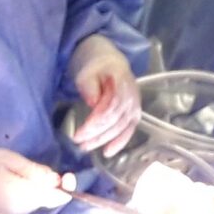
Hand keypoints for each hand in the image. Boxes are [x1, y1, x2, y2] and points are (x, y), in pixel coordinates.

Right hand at [0, 147, 71, 213]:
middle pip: (52, 206)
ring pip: (45, 209)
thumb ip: (33, 170)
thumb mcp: (7, 159)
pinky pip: (36, 213)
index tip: (67, 177)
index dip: (65, 188)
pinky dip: (40, 202)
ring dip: (49, 196)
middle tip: (58, 177)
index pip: (55, 199)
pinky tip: (36, 191)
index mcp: (21, 196)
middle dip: (58, 192)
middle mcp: (22, 213)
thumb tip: (56, 180)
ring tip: (41, 182)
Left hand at [67, 38, 141, 155]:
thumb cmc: (95, 66)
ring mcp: (134, 106)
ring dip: (104, 140)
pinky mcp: (133, 114)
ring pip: (122, 128)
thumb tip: (93, 102)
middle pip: (116, 120)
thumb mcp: (87, 71)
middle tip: (78, 141)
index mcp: (122, 82)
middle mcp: (132, 96)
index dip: (97, 121)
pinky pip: (128, 131)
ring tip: (86, 147)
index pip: (112, 106)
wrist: (108, 61)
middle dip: (97, 134)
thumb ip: (90, 86)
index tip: (81, 131)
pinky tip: (107, 152)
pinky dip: (119, 143)